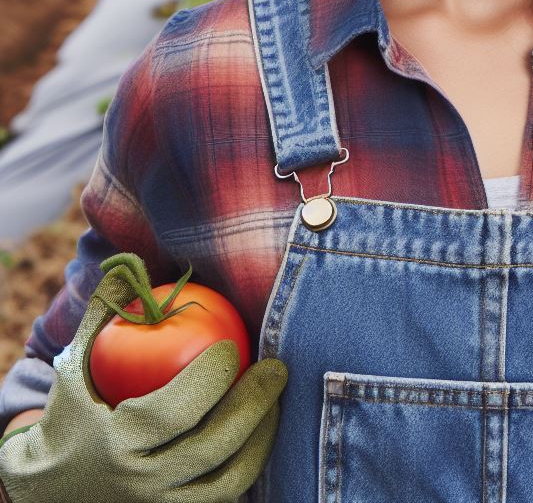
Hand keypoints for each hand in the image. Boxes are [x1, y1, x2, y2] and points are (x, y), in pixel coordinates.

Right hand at [0, 258, 287, 502]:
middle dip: (255, 402)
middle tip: (278, 367)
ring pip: (231, 478)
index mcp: (117, 444)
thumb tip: (126, 264)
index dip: (213, 376)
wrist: (44, 495)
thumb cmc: (70, 418)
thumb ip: (103, 315)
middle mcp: (141, 485)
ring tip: (276, 400)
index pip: (177, 410)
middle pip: (215, 445)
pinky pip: (226, 496)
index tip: (234, 346)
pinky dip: (250, 464)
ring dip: (263, 436)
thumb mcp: (75, 368)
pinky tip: (263, 430)